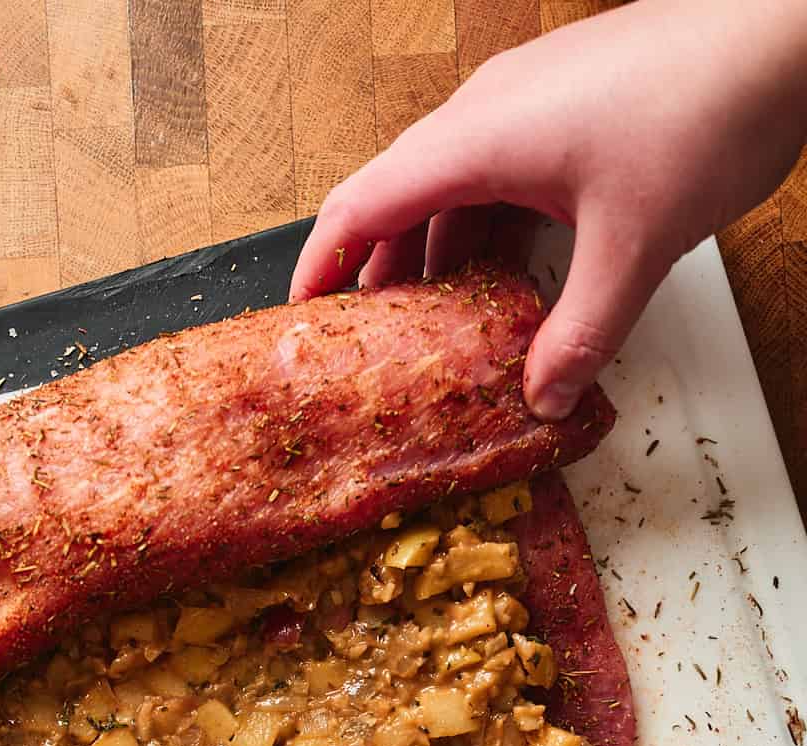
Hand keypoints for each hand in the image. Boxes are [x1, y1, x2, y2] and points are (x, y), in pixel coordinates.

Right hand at [290, 0, 806, 418]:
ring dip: (435, 259)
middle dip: (375, 277)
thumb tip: (544, 397)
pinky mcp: (564, 108)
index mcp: (477, 139)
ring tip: (433, 330)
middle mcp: (487, 114)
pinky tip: (504, 283)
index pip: (361, 204)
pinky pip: (496, 177)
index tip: (299, 320)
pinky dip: (484, 234)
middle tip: (368, 346)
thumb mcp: (635, 247)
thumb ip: (582, 331)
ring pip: (450, 191)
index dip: (319, 265)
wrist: (782, 28)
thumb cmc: (706, 106)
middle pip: (398, 201)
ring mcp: (526, 105)